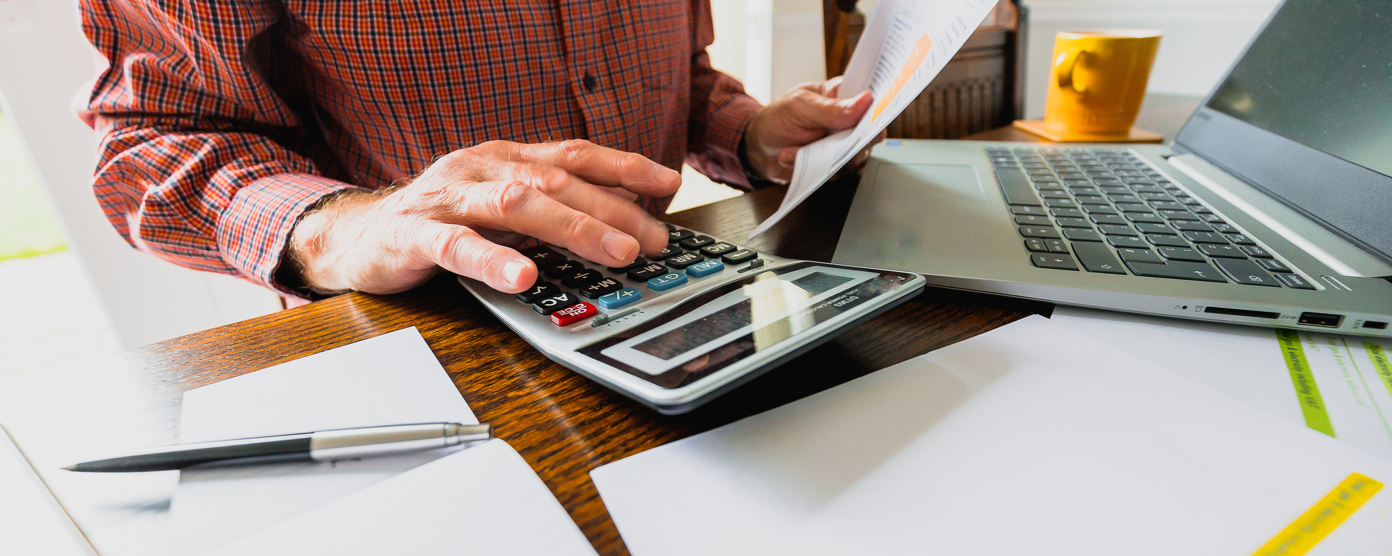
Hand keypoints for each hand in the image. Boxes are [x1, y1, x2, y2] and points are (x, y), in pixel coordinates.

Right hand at [285, 140, 680, 294]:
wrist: (354, 238)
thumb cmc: (437, 222)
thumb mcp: (499, 207)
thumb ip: (548, 209)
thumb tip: (621, 223)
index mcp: (504, 159)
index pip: (574, 155)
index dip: (624, 166)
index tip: (669, 183)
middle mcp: (479, 169)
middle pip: (556, 182)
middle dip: (611, 211)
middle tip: (651, 241)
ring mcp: (446, 198)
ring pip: (516, 205)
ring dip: (572, 229)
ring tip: (613, 253)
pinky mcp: (414, 235)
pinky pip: (456, 245)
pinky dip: (493, 260)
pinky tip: (523, 277)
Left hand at [741, 77, 874, 183]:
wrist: (759, 148)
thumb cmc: (778, 118)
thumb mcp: (798, 106)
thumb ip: (830, 108)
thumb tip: (865, 102)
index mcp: (843, 95)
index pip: (873, 96)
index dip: (882, 104)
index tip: (876, 114)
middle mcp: (849, 120)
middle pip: (871, 132)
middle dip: (850, 140)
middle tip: (827, 141)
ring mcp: (844, 144)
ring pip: (855, 156)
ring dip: (822, 157)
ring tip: (790, 151)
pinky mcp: (835, 164)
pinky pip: (837, 172)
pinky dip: (813, 169)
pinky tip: (790, 158)